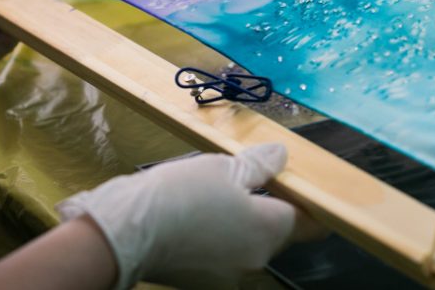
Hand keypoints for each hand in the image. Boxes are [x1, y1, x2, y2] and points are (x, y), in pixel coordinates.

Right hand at [57, 143, 321, 289]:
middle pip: (276, 233)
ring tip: (213, 197)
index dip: (309, 205)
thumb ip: (260, 165)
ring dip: (239, 224)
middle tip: (246, 181)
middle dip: (266, 209)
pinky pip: (222, 256)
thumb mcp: (223, 167)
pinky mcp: (203, 283)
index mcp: (268, 231)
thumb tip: (282, 157)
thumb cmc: (180, 193)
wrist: (124, 233)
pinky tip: (194, 218)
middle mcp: (256, 261)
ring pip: (247, 245)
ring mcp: (229, 277)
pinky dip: (216, 238)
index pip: (308, 223)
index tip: (304, 190)